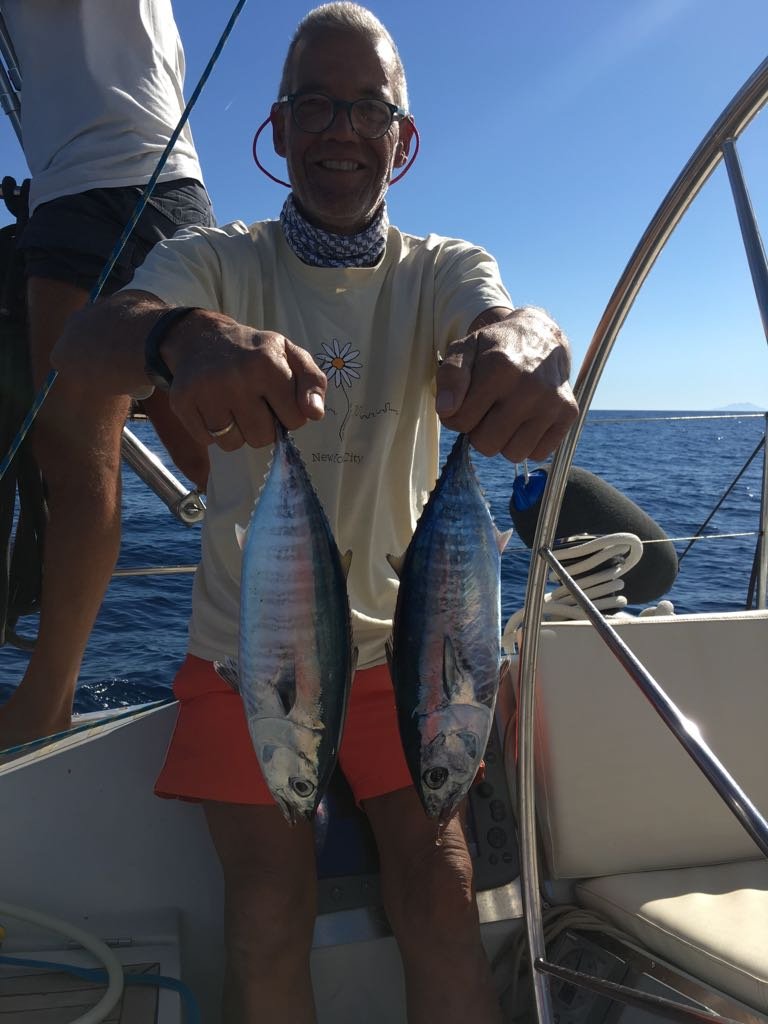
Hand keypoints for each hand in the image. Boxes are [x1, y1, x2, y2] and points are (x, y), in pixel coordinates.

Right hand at [159, 309, 326, 450]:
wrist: (202, 338)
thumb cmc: (254, 352)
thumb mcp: (290, 355)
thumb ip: (313, 382)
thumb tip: (315, 414)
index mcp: (268, 364)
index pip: (295, 420)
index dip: (289, 414)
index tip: (278, 399)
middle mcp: (237, 377)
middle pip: (262, 438)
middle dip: (263, 427)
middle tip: (254, 403)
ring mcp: (207, 390)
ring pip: (233, 443)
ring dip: (237, 431)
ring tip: (234, 406)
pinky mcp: (183, 401)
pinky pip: (207, 440)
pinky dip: (212, 430)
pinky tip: (214, 407)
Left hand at [436, 306, 577, 460]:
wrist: (540, 336)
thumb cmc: (495, 348)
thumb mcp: (464, 349)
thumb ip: (450, 376)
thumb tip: (447, 410)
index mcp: (500, 368)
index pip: (460, 422)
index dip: (456, 416)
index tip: (465, 401)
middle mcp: (530, 386)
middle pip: (486, 444)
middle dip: (479, 431)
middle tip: (487, 409)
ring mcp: (552, 401)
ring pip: (513, 454)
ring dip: (504, 440)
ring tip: (506, 414)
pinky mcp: (568, 413)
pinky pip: (538, 454)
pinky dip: (528, 443)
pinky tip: (526, 419)